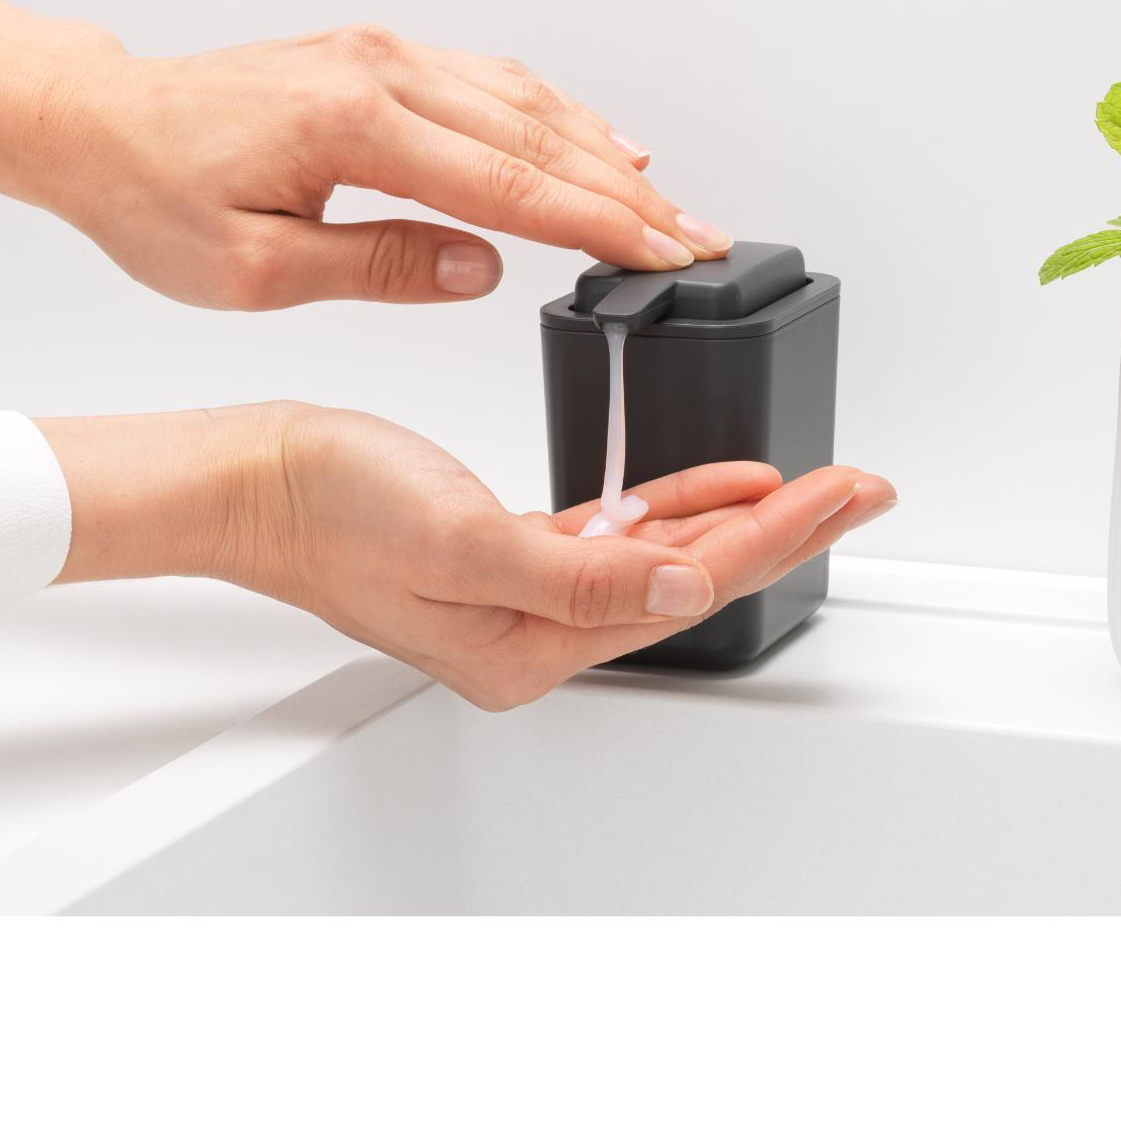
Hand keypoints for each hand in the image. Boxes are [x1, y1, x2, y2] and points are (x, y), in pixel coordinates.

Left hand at [0, 0, 732, 309]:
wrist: (97, 124)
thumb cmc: (152, 198)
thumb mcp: (252, 269)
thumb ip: (376, 264)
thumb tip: (480, 267)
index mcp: (357, 126)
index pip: (512, 185)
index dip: (602, 226)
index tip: (669, 256)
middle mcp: (384, 73)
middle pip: (539, 137)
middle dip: (629, 195)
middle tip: (702, 240)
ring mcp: (385, 55)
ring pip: (526, 101)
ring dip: (604, 153)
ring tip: (669, 201)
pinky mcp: (379, 56)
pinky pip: (491, 82)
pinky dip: (555, 114)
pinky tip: (595, 139)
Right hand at [38, 403, 895, 709]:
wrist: (259, 474)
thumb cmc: (334, 505)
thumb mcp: (466, 539)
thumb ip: (586, 573)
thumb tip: (691, 585)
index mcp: (528, 647)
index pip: (686, 591)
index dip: (777, 537)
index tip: (846, 493)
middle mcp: (534, 633)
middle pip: (691, 579)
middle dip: (783, 529)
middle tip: (861, 487)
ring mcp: (523, 594)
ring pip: (664, 558)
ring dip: (737, 517)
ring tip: (812, 484)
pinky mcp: (508, 551)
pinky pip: (617, 536)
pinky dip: (673, 507)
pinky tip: (712, 486)